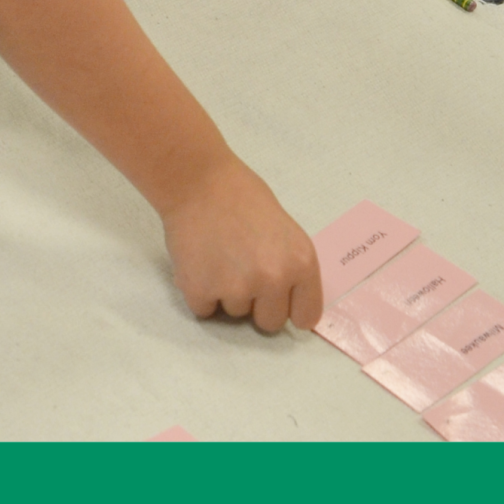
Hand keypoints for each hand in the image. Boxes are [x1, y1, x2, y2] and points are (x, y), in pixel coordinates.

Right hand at [158, 159, 323, 333]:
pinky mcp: (200, 292)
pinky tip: (200, 262)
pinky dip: (200, 292)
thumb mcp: (286, 232)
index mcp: (301, 263)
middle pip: (269, 323)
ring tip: (218, 257)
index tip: (279, 301)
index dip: (290, 308)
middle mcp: (273, 281)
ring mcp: (236, 289)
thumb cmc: (244, 198)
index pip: (306, 317)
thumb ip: (290, 267)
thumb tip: (289, 302)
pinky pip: (204, 310)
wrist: (198, 181)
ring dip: (226, 294)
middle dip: (256, 304)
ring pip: (234, 314)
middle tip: (241, 271)